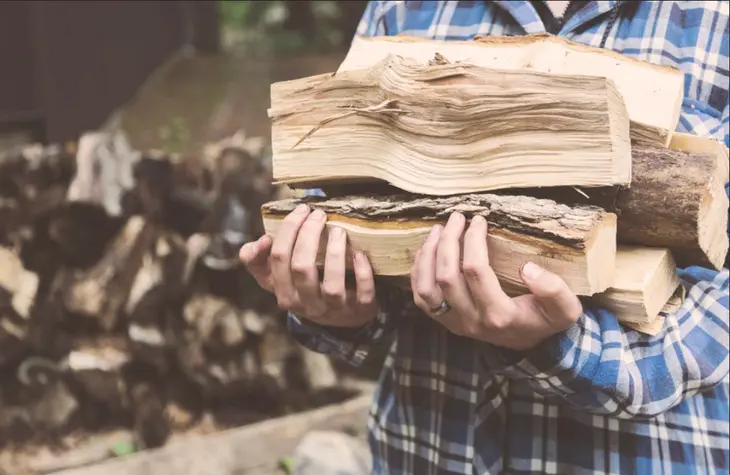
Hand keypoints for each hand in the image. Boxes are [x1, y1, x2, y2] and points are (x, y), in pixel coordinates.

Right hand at [239, 204, 377, 327]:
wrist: (339, 318)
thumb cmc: (305, 287)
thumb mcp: (277, 277)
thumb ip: (259, 260)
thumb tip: (260, 241)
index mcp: (283, 293)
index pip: (278, 258)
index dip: (288, 230)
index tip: (301, 210)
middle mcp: (306, 304)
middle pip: (302, 268)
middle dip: (309, 235)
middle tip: (319, 214)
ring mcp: (334, 310)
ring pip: (332, 285)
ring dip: (335, 253)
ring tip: (339, 230)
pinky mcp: (360, 311)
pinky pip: (363, 294)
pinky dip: (362, 274)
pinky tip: (359, 254)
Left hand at [411, 212, 582, 350]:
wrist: (531, 343)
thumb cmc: (547, 320)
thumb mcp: (565, 308)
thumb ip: (554, 290)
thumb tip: (528, 268)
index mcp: (499, 315)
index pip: (476, 271)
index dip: (473, 241)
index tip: (479, 220)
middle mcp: (472, 321)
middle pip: (447, 277)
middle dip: (449, 242)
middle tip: (457, 217)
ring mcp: (455, 323)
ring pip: (427, 289)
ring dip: (428, 256)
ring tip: (438, 230)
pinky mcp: (445, 321)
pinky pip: (421, 298)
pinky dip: (420, 272)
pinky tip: (428, 250)